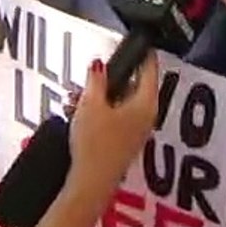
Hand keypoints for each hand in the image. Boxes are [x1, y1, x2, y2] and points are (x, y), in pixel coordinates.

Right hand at [66, 55, 159, 197]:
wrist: (91, 183)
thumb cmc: (95, 145)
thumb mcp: (91, 104)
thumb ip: (96, 79)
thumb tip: (99, 64)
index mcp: (146, 103)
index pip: (149, 69)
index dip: (140, 53)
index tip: (134, 43)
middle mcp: (147, 116)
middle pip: (133, 85)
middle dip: (109, 78)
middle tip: (91, 74)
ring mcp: (138, 130)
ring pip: (121, 102)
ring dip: (100, 95)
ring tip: (77, 97)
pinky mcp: (125, 142)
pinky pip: (116, 117)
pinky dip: (100, 111)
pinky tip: (79, 113)